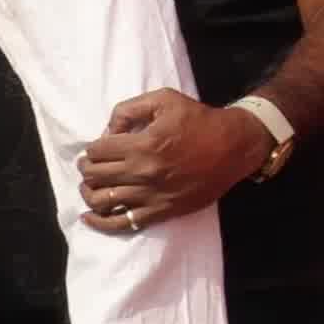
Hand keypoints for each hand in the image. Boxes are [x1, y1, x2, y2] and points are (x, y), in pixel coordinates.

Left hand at [79, 90, 270, 230]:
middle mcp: (144, 172)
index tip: (99, 147)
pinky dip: (99, 222)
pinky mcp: (162, 210)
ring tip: (92, 185)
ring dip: (89, 192)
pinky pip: (122, 223)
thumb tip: (107, 131)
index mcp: (143, 144)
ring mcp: (152, 195)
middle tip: (91, 165)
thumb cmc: (200, 120)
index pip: (97, 150)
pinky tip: (89, 216)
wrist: (236, 146)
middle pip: (95, 175)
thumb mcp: (165, 99)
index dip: (93, 148)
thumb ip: (129, 109)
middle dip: (87, 168)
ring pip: (102, 200)